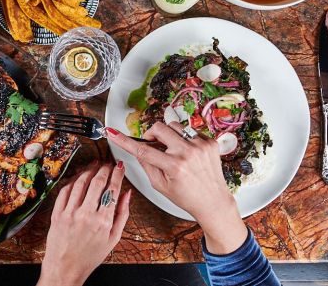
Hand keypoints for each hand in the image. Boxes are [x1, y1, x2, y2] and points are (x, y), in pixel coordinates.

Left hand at [37, 163, 131, 285]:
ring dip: (88, 171)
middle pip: (97, 182)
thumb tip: (128, 194)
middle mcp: (86, 215)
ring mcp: (70, 213)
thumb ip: (123, 214)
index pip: (112, 189)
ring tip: (94, 166)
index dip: (117, 174)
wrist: (66, 267)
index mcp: (103, 221)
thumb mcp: (113, 238)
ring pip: (80, 183)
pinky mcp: (57, 213)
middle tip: (107, 164)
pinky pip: (65, 191)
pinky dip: (73, 181)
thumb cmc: (90, 256)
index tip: (119, 167)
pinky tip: (78, 177)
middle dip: (104, 169)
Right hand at [105, 123, 248, 253]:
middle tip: (152, 144)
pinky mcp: (210, 142)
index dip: (124, 140)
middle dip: (151, 134)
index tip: (113, 133)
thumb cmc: (187, 197)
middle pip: (159, 128)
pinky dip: (184, 139)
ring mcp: (201, 145)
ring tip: (173, 150)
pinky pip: (190, 131)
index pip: (142, 149)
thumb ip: (146, 165)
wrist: (213, 202)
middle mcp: (188, 153)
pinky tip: (188, 153)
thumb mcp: (160, 185)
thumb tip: (136, 148)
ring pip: (174, 126)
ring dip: (169, 135)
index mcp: (174, 166)